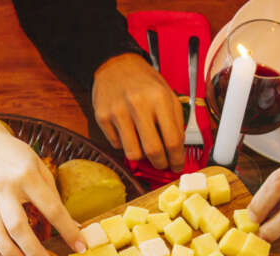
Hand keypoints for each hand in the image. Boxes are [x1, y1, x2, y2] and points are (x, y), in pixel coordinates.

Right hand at [0, 114, 83, 255]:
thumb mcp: (38, 166)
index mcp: (26, 176)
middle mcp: (4, 188)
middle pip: (18, 226)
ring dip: (11, 255)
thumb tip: (74, 226)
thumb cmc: (15, 156)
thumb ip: (53, 196)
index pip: (51, 208)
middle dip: (35, 251)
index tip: (80, 247)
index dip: (68, 230)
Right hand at [92, 53, 184, 170]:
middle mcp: (138, 105)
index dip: (177, 159)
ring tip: (144, 146)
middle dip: (160, 164)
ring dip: (141, 157)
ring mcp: (117, 112)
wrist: (115, 65)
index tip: (177, 166)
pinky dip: (125, 144)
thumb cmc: (144, 82)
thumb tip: (177, 151)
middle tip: (162, 163)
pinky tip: (128, 132)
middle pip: (153, 151)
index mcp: (159, 98)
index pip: (172, 140)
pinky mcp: (102, 117)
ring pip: (133, 154)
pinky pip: (117, 145)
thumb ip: (175, 122)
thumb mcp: (167, 94)